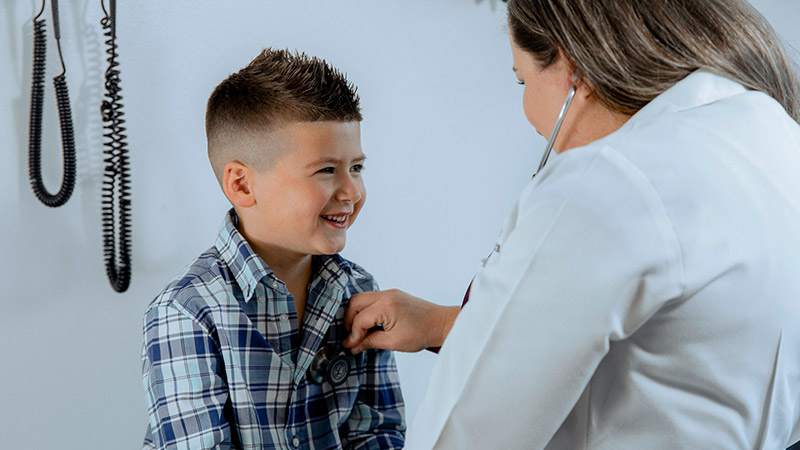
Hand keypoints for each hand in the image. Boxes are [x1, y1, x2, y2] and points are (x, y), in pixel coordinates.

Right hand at [343, 289, 459, 353]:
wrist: (441, 324)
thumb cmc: (422, 333)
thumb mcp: (393, 342)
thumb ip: (370, 342)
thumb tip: (353, 345)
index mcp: (386, 306)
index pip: (359, 319)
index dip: (352, 334)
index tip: (349, 346)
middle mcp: (386, 295)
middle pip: (355, 303)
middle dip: (348, 320)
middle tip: (351, 337)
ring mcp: (389, 293)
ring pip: (361, 299)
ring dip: (356, 315)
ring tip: (358, 332)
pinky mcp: (393, 295)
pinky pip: (372, 299)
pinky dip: (366, 311)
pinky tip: (368, 324)